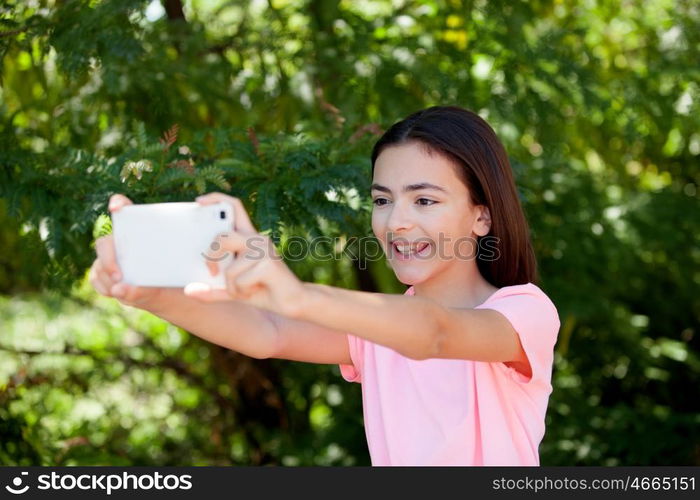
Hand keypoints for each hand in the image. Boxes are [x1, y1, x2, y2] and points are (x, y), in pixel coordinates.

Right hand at [88, 194, 165, 308]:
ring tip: (124, 291)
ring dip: (109, 280)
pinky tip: (118, 293)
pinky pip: (95, 277)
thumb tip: (119, 290)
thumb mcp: (163, 282)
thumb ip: (143, 288)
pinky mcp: (101, 269)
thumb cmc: (169, 279)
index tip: (116, 208)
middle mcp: (121, 239)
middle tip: (119, 277)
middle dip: (109, 260)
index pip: (124, 206)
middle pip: (105, 242)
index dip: (118, 202)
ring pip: (99, 264)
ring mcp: (109, 254)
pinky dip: (106, 288)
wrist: (164, 293)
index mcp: (140, 230)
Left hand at [184, 192, 306, 317]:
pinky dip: (241, 292)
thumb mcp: (233, 289)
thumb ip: (212, 289)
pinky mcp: (269, 264)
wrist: (294, 304)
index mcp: (248, 238)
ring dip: (232, 287)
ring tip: (245, 290)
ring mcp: (264, 249)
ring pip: (229, 268)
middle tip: (211, 271)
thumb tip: (189, 291)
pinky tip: (254, 291)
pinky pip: (239, 280)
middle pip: (222, 236)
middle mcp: (257, 239)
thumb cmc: (262, 291)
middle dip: (210, 256)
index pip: (234, 207)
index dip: (217, 199)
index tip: (198, 201)